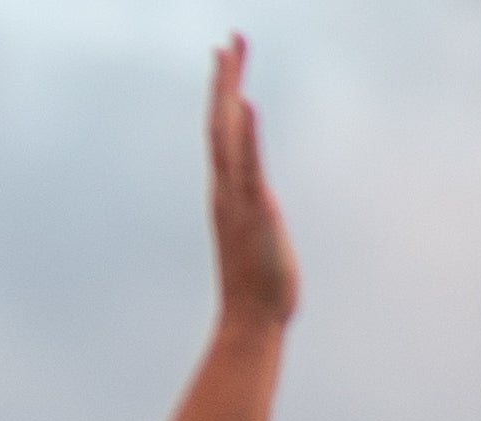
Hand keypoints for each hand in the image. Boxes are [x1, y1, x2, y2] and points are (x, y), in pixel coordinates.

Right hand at [209, 37, 296, 325]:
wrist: (252, 319)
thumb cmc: (258, 286)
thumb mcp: (259, 239)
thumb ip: (256, 220)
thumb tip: (259, 213)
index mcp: (227, 192)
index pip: (224, 134)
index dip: (225, 95)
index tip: (227, 59)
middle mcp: (225, 189)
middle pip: (221, 124)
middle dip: (225, 81)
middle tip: (229, 41)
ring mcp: (236, 198)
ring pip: (228, 136)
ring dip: (229, 94)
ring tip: (230, 56)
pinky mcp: (254, 210)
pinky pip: (247, 166)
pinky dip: (247, 135)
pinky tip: (248, 105)